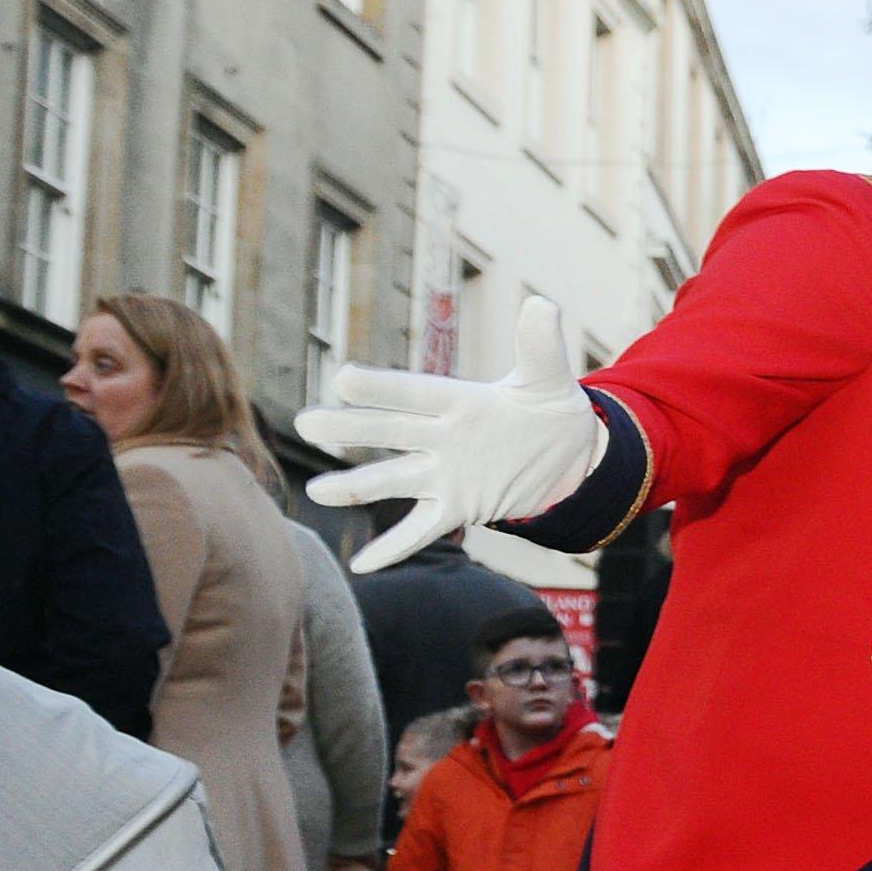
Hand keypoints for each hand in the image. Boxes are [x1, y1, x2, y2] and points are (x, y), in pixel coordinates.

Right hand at [300, 297, 608, 570]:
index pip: (414, 392)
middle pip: (390, 432)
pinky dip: (393, 548)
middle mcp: (441, 437)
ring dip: (357, 488)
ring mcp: (444, 474)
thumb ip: (540, 345)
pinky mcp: (458, 507)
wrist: (566, 454)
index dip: (383, 388)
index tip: (343, 377)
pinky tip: (361, 566)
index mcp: (457, 400)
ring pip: (393, 481)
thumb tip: (542, 304)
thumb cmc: (548, 407)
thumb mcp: (549, 378)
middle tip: (305, 422)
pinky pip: (420, 529)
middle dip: (351, 429)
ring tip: (316, 493)